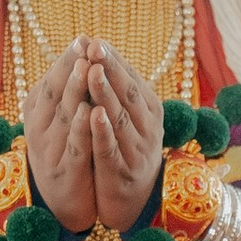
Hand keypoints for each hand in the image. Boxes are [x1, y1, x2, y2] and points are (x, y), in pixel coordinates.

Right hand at [23, 46, 96, 232]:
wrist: (60, 205)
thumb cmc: (63, 153)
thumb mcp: (60, 121)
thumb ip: (65, 94)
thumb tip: (80, 58)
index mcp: (39, 113)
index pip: (53, 80)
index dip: (68, 59)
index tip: (83, 38)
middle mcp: (41, 129)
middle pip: (56, 92)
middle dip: (71, 67)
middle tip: (84, 44)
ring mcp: (52, 151)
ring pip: (65, 116)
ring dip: (75, 91)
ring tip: (86, 68)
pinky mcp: (67, 172)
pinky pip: (76, 147)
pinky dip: (82, 129)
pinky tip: (92, 112)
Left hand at [86, 44, 166, 232]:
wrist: (136, 200)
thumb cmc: (128, 151)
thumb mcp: (130, 119)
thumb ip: (121, 92)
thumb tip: (101, 54)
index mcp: (148, 110)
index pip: (130, 79)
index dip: (112, 60)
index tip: (94, 40)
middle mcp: (147, 127)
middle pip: (127, 93)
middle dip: (109, 68)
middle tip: (93, 46)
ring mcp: (136, 150)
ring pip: (119, 117)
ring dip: (105, 93)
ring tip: (92, 71)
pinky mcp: (122, 171)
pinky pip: (112, 148)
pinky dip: (104, 131)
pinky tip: (94, 115)